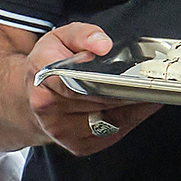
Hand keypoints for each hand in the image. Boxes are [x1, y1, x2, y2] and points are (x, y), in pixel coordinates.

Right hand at [25, 23, 158, 155]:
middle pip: (101, 100)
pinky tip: (135, 107)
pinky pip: (113, 133)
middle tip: (148, 79)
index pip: (80, 79)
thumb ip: (83, 35)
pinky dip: (129, 120)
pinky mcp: (77, 145)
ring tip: (144, 91)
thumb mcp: (61, 38)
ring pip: (111, 119)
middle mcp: (48, 107)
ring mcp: (62, 130)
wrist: (33, 97)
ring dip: (132, 106)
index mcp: (42, 76)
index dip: (109, 78)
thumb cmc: (50, 65)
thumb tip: (102, 45)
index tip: (133, 74)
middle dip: (128, 90)